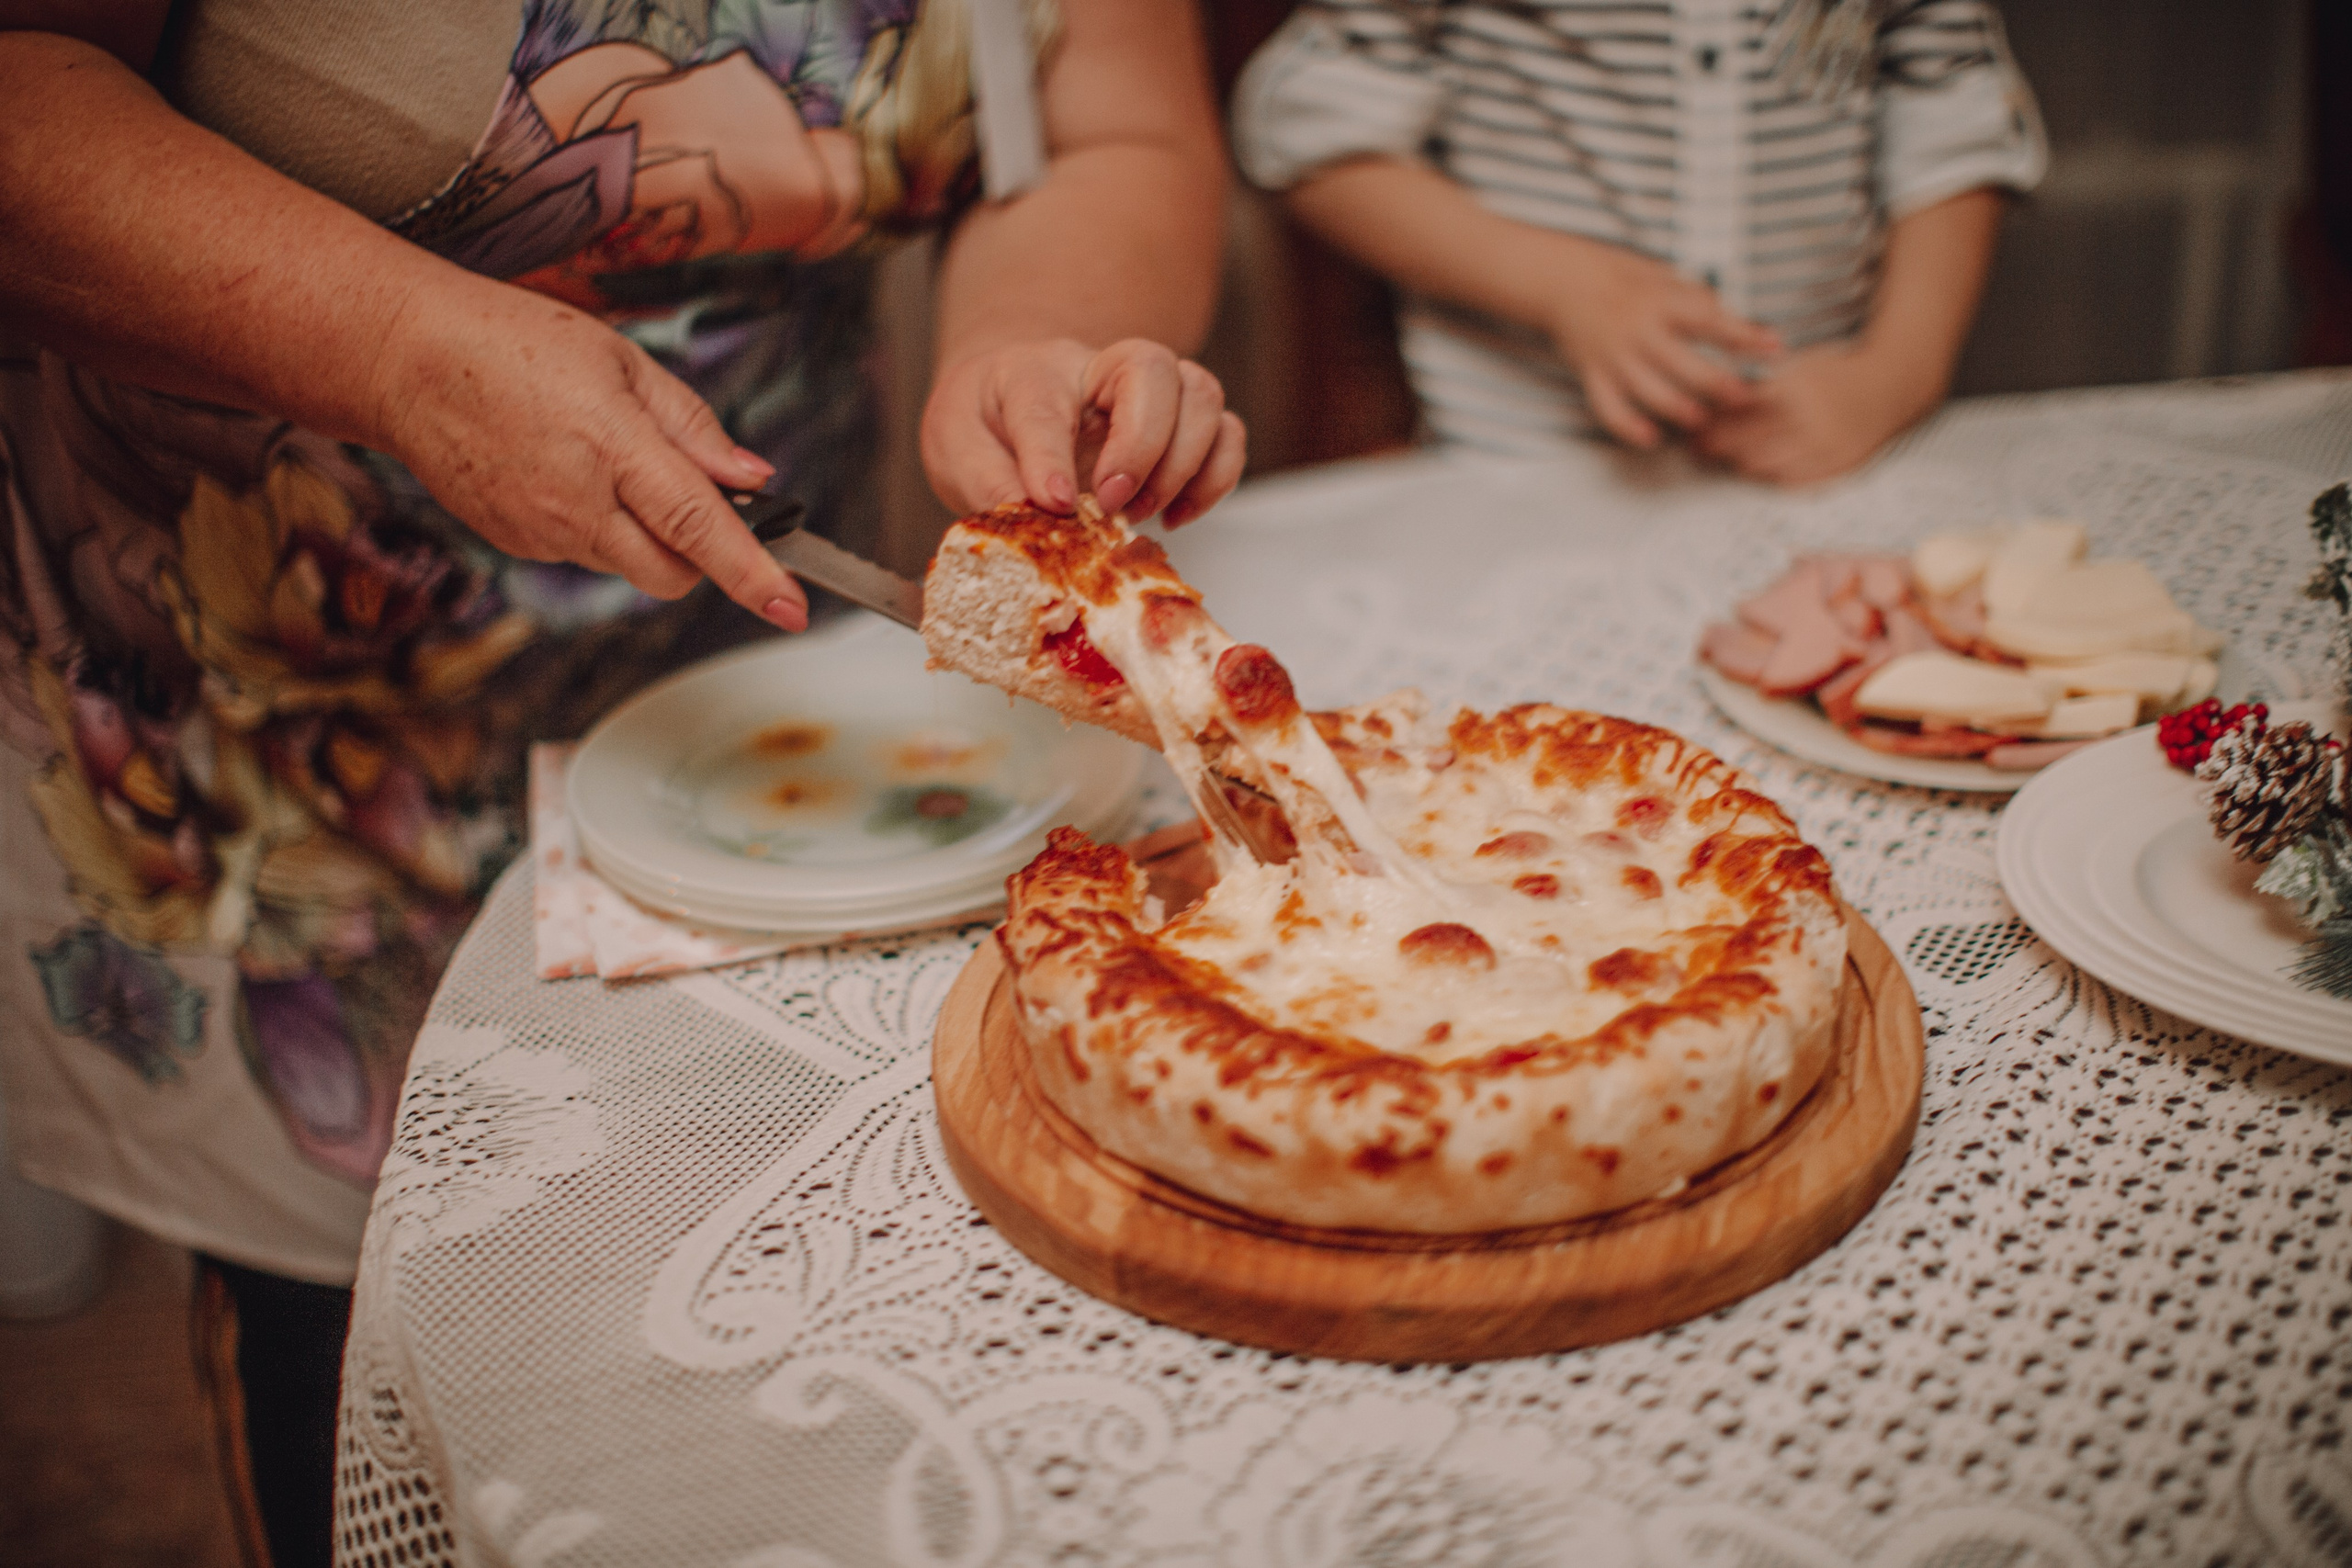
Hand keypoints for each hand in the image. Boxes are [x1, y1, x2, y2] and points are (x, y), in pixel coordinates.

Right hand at [368, 276, 808, 629]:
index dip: (752, 572)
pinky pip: (582, 553)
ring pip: (628, 565)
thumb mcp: (621, 360)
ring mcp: (540, 531)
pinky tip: (563, 472)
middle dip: (701, 555)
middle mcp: (576, 503)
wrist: (402, 358)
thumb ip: (692, 427)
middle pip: (672, 573)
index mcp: (613, 446)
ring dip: (645, 535)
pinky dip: (597, 527)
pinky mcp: (514, 544)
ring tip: (606, 460)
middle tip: (693, 499)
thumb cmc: (512, 342)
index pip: (699, 526)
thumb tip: (752, 479)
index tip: (791, 607)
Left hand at [922, 337, 1246, 525]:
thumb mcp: (955, 448)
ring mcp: (1150, 393)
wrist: (1008, 405)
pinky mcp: (1181, 424)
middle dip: (1140, 444)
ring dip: (1183, 463)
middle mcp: (1100, 370)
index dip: (1051, 456)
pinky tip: (1174, 514)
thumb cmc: (985, 425)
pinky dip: (1215, 478)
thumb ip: (984, 478)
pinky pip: (1227, 433)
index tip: (1055, 503)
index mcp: (1032, 373)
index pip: (1046, 402)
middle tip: (1110, 502)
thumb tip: (1036, 514)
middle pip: (1152, 369)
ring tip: (1140, 511)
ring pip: (1202, 394)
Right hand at [1543, 242, 1780, 448]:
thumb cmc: (1622, 279)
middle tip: (1744, 398)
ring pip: (1649, 392)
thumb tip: (1738, 324)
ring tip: (1701, 418)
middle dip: (1716, 383)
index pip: (1709, 321)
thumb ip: (1696, 301)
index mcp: (1658, 302)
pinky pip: (1609, 409)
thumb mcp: (1662, 276)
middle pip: (1683, 364)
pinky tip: (1651, 438)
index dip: (1744, 335)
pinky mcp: (1593, 375)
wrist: (1564, 282)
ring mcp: (1614, 357)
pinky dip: (1628, 428)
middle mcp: (1637, 331)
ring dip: (1677, 409)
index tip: (1774, 348)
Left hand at [1692, 343, 1935, 485]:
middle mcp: (1808, 420)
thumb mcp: (1798, 367)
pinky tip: (1755, 471)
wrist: (1891, 386)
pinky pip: (1791, 481)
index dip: (1711, 426)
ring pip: (1764, 466)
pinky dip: (1768, 477)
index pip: (1739, 414)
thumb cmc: (1837, 373)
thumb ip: (1761, 386)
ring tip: (1721, 460)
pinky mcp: (1836, 466)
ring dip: (1737, 465)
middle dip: (1716, 448)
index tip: (1690, 431)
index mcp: (1795, 389)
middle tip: (1695, 449)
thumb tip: (1713, 403)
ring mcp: (1823, 447)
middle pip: (1746, 443)